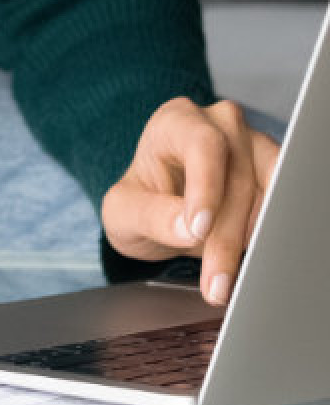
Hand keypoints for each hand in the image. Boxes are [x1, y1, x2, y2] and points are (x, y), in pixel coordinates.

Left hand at [102, 98, 278, 305]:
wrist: (157, 210)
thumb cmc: (138, 202)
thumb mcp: (122, 212)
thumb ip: (150, 215)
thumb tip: (190, 228)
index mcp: (175, 121)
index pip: (202, 145)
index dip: (206, 187)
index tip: (198, 229)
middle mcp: (219, 125)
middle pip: (237, 177)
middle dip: (225, 236)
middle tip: (215, 282)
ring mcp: (252, 146)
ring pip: (267, 193)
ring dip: (251, 242)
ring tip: (227, 282)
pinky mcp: (273, 173)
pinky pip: (282, 205)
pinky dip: (267, 236)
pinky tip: (248, 263)